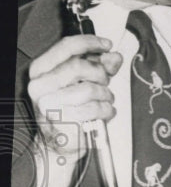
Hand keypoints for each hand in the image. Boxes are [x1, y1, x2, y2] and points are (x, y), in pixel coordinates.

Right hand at [29, 34, 121, 156]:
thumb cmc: (69, 111)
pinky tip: (105, 112)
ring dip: (106, 95)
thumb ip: (98, 67)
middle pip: (79, 67)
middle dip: (100, 74)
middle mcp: (40, 85)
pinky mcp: (62, 121)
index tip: (107, 45)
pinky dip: (106, 110)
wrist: (59, 143)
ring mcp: (48, 104)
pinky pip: (93, 109)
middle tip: (106, 82)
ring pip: (89, 89)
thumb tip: (114, 56)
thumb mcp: (82, 83)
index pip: (66, 47)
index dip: (90, 42)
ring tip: (105, 100)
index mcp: (41, 70)